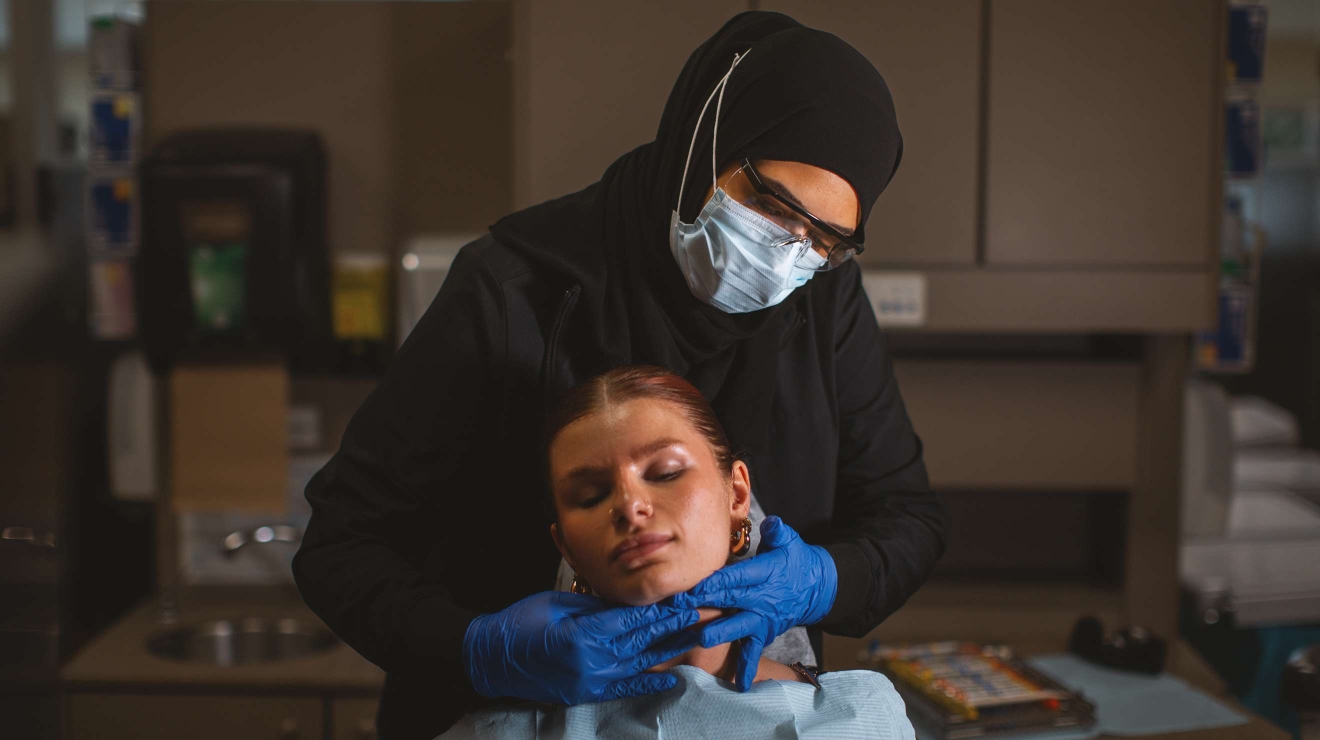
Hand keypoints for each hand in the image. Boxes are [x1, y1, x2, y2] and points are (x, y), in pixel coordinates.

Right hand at [463, 590, 700, 703]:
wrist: (491, 659)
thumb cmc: (521, 623)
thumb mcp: (558, 604)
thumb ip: (594, 605)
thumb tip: (625, 602)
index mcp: (584, 634)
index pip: (632, 619)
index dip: (660, 609)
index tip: (684, 598)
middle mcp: (593, 661)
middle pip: (641, 640)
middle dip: (672, 626)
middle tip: (699, 613)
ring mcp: (591, 681)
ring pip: (639, 663)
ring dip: (667, 651)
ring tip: (693, 638)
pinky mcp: (587, 693)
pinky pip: (624, 689)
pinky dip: (648, 684)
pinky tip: (671, 680)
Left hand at [670, 516, 837, 690]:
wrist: (816, 587)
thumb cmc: (795, 560)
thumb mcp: (790, 541)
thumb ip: (778, 532)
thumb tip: (771, 522)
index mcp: (764, 572)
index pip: (734, 577)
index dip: (712, 581)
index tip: (689, 586)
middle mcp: (762, 597)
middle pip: (729, 600)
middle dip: (703, 604)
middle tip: (677, 609)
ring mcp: (763, 618)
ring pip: (739, 626)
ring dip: (720, 632)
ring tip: (701, 639)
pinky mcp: (765, 633)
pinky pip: (755, 650)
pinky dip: (748, 667)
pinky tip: (739, 684)